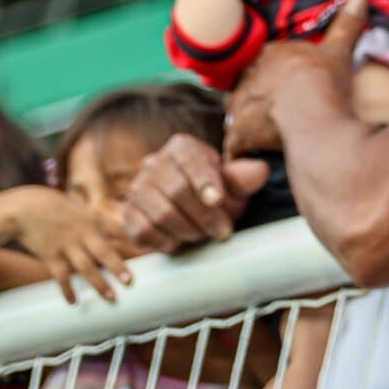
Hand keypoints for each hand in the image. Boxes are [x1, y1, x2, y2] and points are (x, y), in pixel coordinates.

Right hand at [7, 187, 133, 303]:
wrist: (25, 208)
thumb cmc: (56, 208)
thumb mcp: (81, 210)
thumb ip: (98, 223)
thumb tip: (118, 236)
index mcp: (93, 219)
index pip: (118, 231)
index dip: (134, 242)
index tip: (149, 254)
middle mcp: (83, 232)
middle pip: (104, 251)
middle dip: (118, 266)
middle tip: (131, 282)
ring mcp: (67, 244)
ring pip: (86, 267)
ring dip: (99, 283)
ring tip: (111, 298)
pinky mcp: (50, 255)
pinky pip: (61, 276)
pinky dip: (68, 289)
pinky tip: (74, 301)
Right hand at [117, 133, 270, 251]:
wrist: (192, 211)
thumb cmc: (217, 193)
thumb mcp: (235, 183)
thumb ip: (246, 177)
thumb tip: (259, 172)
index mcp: (181, 147)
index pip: (191, 160)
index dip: (205, 181)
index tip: (220, 201)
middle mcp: (154, 163)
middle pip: (177, 190)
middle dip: (205, 216)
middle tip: (223, 232)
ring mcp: (137, 188)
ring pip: (161, 213)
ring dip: (188, 230)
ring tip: (203, 235)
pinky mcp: (129, 214)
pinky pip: (144, 231)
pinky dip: (167, 241)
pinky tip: (180, 242)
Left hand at [224, 0, 365, 158]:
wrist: (311, 114)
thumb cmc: (323, 80)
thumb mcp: (338, 50)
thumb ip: (345, 25)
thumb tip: (358, 0)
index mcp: (266, 55)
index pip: (262, 60)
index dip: (273, 71)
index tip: (285, 82)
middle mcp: (246, 78)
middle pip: (247, 85)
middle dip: (257, 95)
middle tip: (277, 107)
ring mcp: (239, 107)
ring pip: (237, 112)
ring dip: (247, 121)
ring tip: (267, 132)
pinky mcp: (239, 134)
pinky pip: (235, 146)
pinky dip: (241, 152)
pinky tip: (252, 158)